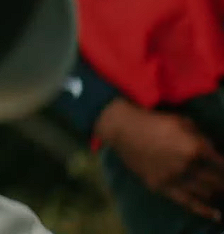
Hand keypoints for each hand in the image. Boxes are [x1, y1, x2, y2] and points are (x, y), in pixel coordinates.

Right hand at [96, 98, 223, 221]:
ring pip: (205, 192)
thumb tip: (214, 152)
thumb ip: (202, 138)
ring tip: (216, 190)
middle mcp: (187, 166)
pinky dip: (204, 210)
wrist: (123, 129)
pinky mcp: (161, 186)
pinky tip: (217, 216)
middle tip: (222, 181)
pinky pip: (187, 202)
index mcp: (195, 148)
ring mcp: (174, 178)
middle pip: (216, 181)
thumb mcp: (183, 122)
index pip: (222, 165)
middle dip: (222, 181)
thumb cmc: (154, 121)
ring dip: (213, 190)